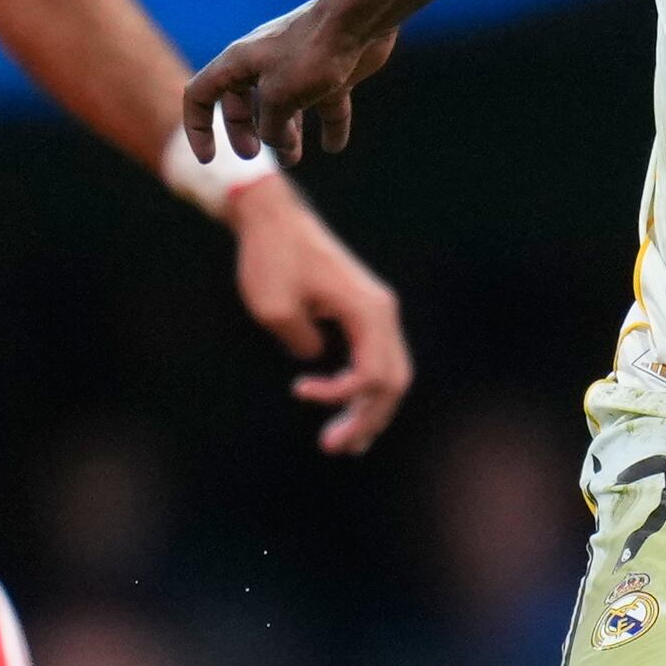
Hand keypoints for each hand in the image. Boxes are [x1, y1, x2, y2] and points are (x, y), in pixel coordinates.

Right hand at [185, 0, 394, 163]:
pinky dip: (327, 126)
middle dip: (244, 131)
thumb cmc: (311, 54)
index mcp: (238, 63)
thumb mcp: (279, 98)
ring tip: (292, 160)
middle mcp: (262, 63)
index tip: (210, 158)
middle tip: (254, 155)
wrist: (358, 21)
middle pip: (240, 102)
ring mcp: (297, 67)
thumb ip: (270, 127)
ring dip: (285, 135)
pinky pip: (323, 104)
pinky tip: (334, 146)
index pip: (200, 94)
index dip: (198, 128)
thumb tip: (277, 143)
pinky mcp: (329, 72)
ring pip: (283, 106)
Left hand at [232, 185, 413, 455]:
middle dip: (367, 419)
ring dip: (370, 409)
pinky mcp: (364, 311)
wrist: (273, 218)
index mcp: (368, 310)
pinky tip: (352, 411)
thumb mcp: (274, 309)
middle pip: (394, 381)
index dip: (341, 395)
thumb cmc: (271, 259)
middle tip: (334, 447)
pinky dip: (367, 388)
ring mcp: (377, 310)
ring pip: (391, 373)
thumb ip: (300, 344)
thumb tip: (316, 358)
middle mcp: (382, 311)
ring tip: (347, 443)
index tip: (299, 389)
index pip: (373, 374)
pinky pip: (378, 359)